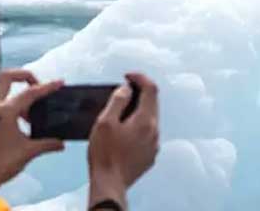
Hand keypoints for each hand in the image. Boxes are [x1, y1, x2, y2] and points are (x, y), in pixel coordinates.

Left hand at [0, 70, 64, 184]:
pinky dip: (6, 105)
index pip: (30, 93)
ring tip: (27, 112)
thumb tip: (61, 144)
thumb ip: (45, 145)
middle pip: (7, 77)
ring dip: (13, 92)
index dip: (46, 87)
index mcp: (6, 110)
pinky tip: (16, 121)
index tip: (59, 83)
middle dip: (23, 76)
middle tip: (36, 86)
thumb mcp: (25, 153)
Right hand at [87, 72, 159, 198]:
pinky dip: (138, 127)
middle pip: (153, 103)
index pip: (151, 89)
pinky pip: (147, 134)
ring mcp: (154, 145)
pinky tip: (124, 133)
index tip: (128, 76)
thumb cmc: (105, 155)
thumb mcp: (105, 122)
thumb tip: (126, 89)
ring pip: (150, 120)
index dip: (140, 78)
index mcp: (145, 120)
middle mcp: (154, 131)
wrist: (110, 184)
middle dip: (139, 93)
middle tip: (123, 91)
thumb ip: (117, 101)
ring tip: (120, 113)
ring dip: (138, 111)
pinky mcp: (150, 156)